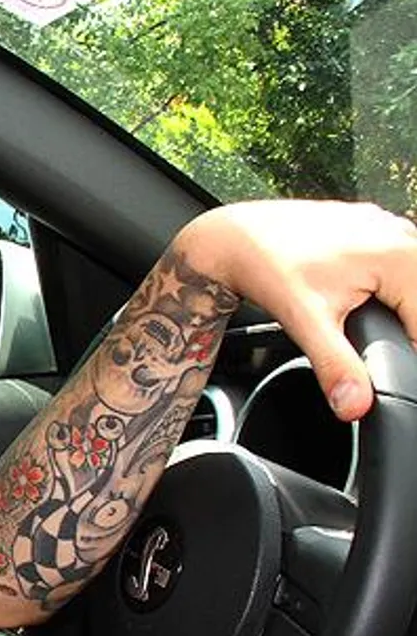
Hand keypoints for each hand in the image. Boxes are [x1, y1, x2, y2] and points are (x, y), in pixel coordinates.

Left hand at [173, 200, 416, 420]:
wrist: (237, 237)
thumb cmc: (268, 268)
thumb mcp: (306, 322)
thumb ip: (337, 366)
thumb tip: (356, 406)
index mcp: (402, 257)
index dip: (408, 353)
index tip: (375, 364)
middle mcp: (403, 236)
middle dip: (402, 331)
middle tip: (354, 336)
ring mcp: (391, 229)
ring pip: (412, 289)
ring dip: (398, 313)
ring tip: (354, 321)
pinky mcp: (377, 231)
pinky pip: (398, 269)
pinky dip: (388, 292)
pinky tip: (360, 303)